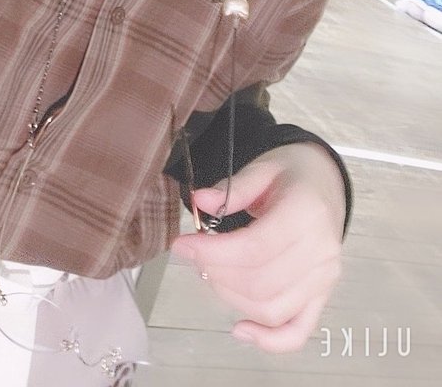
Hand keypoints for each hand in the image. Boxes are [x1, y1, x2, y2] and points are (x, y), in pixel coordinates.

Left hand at [170, 142, 345, 352]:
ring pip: (270, 309)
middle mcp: (321, 252)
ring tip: (212, 273)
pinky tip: (240, 330)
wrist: (326, 185)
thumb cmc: (292, 175)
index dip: (213, 252)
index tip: (183, 245)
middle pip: (259, 283)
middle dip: (216, 273)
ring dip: (231, 298)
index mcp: (306, 213)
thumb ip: (231, 188)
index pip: (254, 248)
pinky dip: (269, 340)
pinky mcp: (322, 296)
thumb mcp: (263, 168)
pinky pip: (297, 331)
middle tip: (194, 256)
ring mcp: (325, 279)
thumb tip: (199, 201)